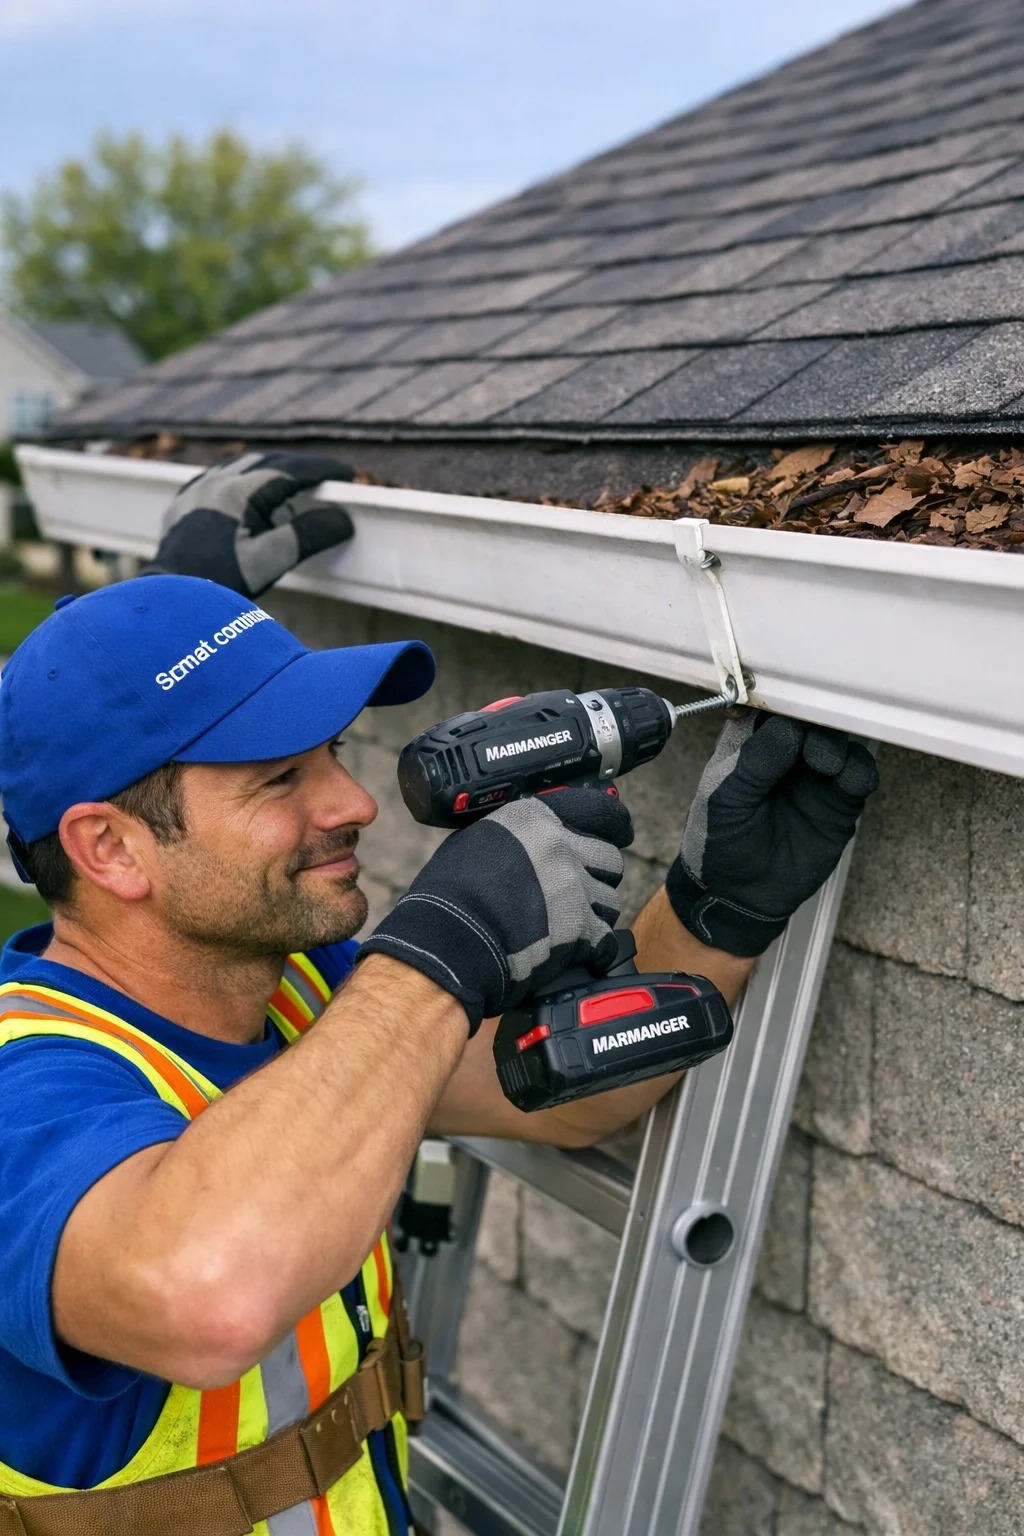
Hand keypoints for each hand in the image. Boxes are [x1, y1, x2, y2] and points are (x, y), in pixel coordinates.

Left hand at [143, 451, 355, 596]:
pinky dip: (239, 481)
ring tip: (290, 487)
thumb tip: (341, 520)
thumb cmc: (221, 581)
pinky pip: (215, 480)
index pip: (290, 470)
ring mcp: (195, 491)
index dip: (321, 470)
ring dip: (268, 471)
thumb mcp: (272, 560)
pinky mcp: (182, 505)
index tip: (345, 473)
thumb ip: (309, 535)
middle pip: (266, 463)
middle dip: (298, 468)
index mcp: (238, 491)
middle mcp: (214, 483)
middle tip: (324, 481)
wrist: (172, 599)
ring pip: (238, 467)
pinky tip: (246, 494)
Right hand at [359, 788, 633, 1034]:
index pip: (598, 811)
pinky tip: (580, 951)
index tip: (617, 833)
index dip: (612, 825)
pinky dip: (596, 947)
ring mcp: (574, 887)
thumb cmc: (449, 895)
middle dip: (599, 875)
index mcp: (537, 819)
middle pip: (609, 858)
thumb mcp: (473, 842)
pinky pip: (606, 937)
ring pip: (610, 898)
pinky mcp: (580, 928)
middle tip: (582, 888)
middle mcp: (562, 847)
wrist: (449, 939)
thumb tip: (523, 843)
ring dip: (596, 911)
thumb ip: (511, 837)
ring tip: (571, 923)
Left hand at [666, 712, 877, 956]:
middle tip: (812, 734)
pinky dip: (859, 771)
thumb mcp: (725, 797)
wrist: (736, 896)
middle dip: (818, 720)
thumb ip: (756, 761)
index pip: (774, 707)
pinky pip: (859, 776)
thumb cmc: (717, 843)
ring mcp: (814, 778)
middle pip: (814, 719)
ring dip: (836, 745)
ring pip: (840, 742)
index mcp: (750, 745)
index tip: (793, 705)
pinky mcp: (837, 804)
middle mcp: (786, 756)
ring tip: (822, 763)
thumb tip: (790, 727)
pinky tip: (844, 779)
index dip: (786, 701)